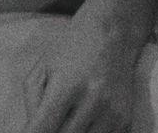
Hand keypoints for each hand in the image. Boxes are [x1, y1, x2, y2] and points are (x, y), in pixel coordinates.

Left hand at [21, 0, 148, 132]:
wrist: (111, 35)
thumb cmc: (69, 51)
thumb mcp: (42, 69)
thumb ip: (32, 103)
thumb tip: (32, 131)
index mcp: (66, 86)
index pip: (44, 128)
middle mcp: (92, 101)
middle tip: (47, 126)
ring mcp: (112, 113)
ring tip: (65, 122)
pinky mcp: (125, 120)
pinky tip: (82, 124)